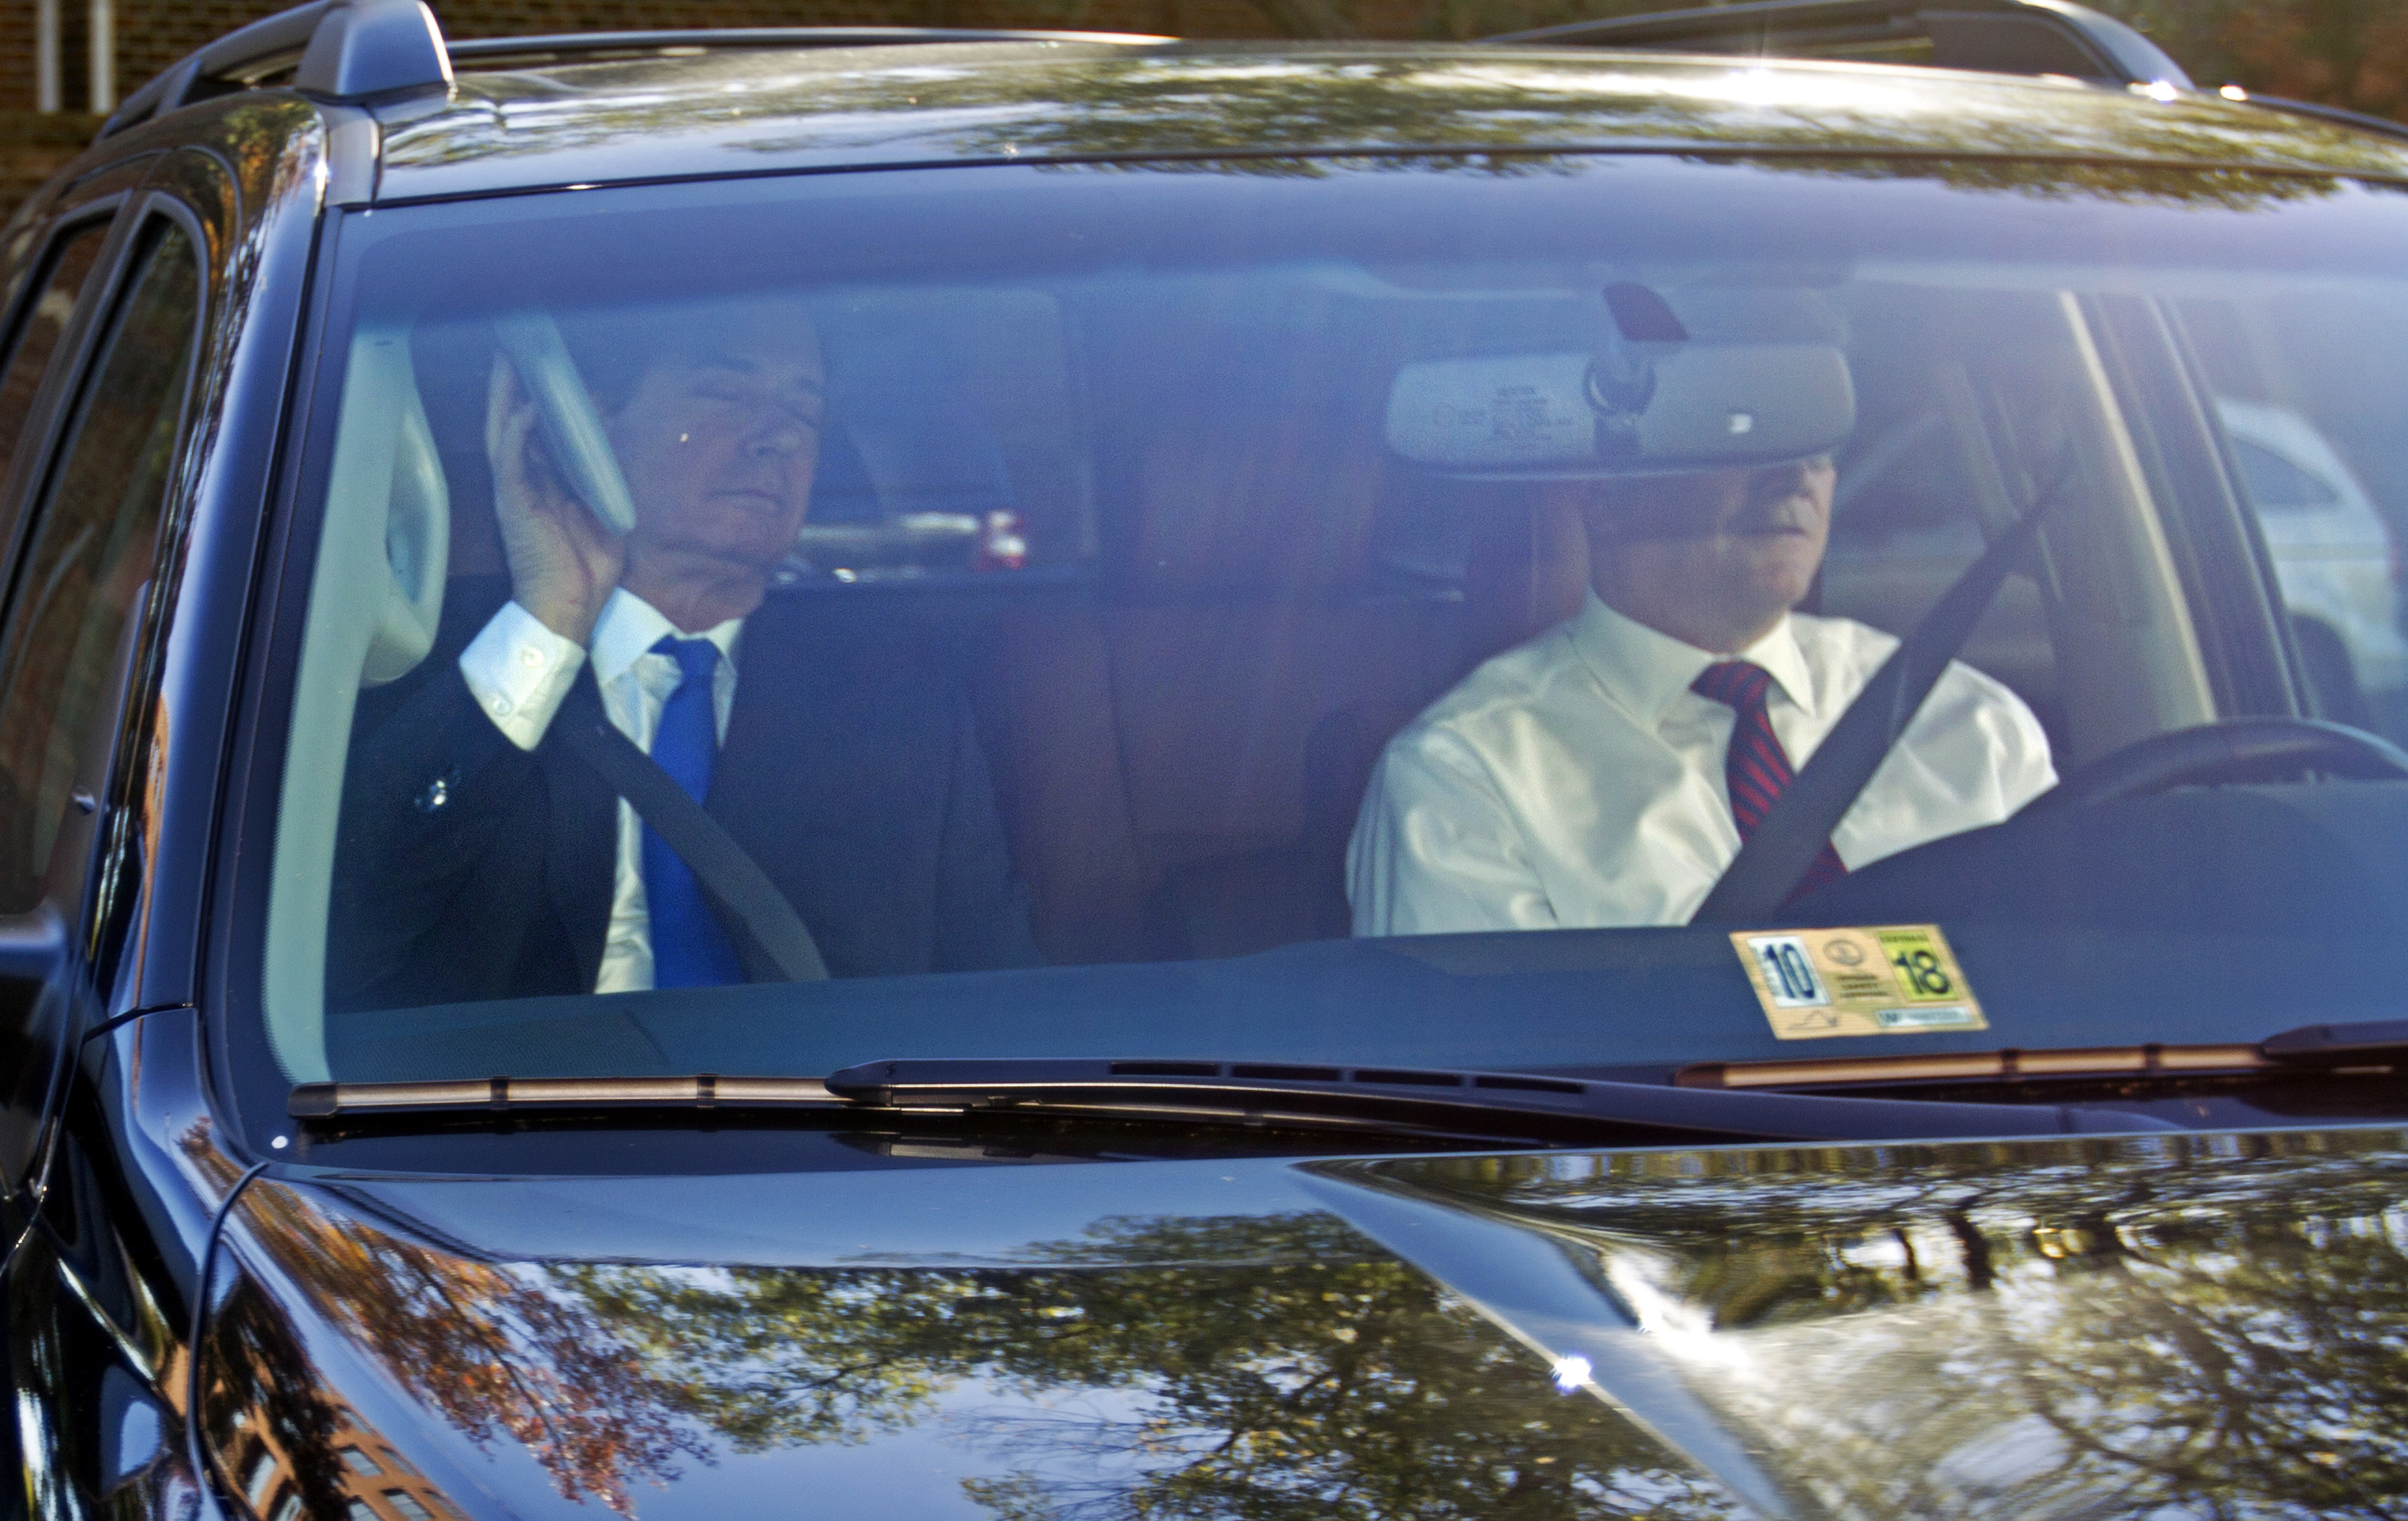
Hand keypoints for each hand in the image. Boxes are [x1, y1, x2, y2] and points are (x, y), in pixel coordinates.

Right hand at [485, 355, 625, 644]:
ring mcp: (517, 493)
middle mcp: (526, 484)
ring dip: (506, 399)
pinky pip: (511, 462)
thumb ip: (602, 484)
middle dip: (512, 390)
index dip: (538, 404)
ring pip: (504, 435)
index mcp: (545, 487)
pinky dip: (516, 435)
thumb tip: (612, 452)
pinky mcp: (516, 504)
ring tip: (509, 365)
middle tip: (515, 355)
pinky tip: (523, 410)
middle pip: (513, 426)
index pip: (536, 436)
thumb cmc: (585, 570)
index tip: (546, 374)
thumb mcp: (602, 516)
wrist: (569, 608)